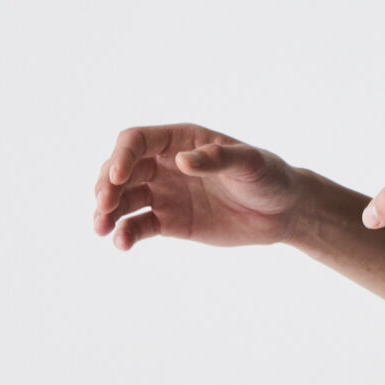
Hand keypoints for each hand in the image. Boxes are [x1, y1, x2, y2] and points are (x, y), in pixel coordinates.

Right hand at [93, 123, 302, 250]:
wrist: (282, 211)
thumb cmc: (269, 177)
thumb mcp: (250, 163)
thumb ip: (218, 159)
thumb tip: (183, 160)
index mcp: (180, 141)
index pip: (136, 141)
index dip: (121, 157)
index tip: (116, 179)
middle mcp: (165, 165)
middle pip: (121, 171)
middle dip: (106, 187)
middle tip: (103, 208)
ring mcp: (164, 193)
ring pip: (123, 199)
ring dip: (107, 212)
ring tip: (101, 229)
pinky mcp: (169, 221)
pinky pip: (139, 226)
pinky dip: (126, 234)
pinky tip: (122, 243)